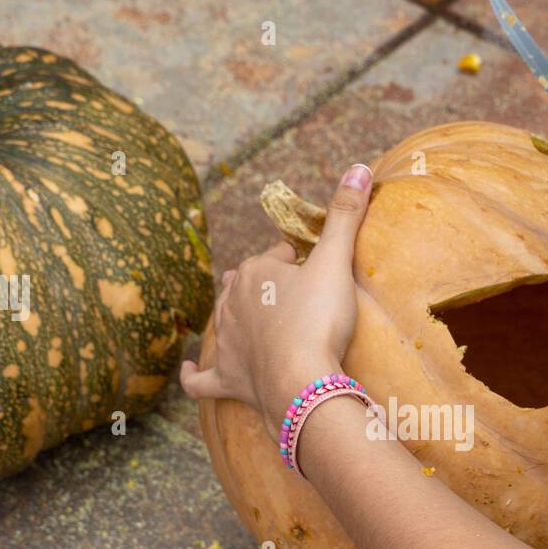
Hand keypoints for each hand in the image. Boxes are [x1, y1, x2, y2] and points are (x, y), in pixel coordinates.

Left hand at [179, 163, 373, 440]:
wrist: (301, 381)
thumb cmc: (317, 319)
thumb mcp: (335, 262)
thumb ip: (345, 216)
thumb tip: (359, 167)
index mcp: (254, 272)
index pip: (274, 257)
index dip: (295, 262)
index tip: (313, 269)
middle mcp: (232, 303)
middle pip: (245, 286)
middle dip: (262, 287)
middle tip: (289, 295)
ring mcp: (227, 343)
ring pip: (224, 323)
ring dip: (235, 318)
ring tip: (250, 319)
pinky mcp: (227, 380)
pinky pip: (200, 379)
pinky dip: (192, 375)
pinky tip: (188, 369)